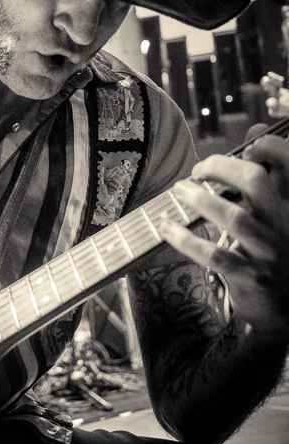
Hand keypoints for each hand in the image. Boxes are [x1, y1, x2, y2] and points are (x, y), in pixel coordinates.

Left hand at [159, 133, 288, 341]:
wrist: (282, 311)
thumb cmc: (270, 251)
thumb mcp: (275, 214)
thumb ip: (265, 179)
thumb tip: (252, 133)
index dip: (268, 146)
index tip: (244, 148)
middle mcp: (285, 225)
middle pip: (256, 181)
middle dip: (220, 167)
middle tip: (198, 170)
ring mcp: (270, 253)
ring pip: (234, 217)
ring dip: (199, 200)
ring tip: (179, 191)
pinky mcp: (251, 277)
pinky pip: (215, 255)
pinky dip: (186, 239)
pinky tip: (167, 228)